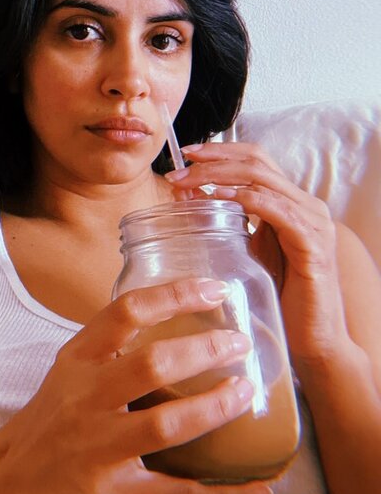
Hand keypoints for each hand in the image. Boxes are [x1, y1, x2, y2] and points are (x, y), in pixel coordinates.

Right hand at [0, 281, 271, 493]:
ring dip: (215, 408)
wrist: (7, 485)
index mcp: (77, 361)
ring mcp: (99, 451)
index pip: (126, 313)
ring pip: (165, 426)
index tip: (215, 289)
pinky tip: (262, 491)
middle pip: (150, 366)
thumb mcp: (70, 368)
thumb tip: (180, 307)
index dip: (174, 295)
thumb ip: (114, 342)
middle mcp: (86, 401)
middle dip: (203, 351)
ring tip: (246, 392)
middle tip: (240, 343)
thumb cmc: (51, 418)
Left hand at [165, 141, 350, 371]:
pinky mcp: (313, 245)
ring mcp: (313, 223)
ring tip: (189, 183)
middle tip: (179, 169)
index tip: (186, 154)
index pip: (257, 160)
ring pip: (262, 180)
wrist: (315, 342)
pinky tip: (218, 200)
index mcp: (293, 203)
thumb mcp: (252, 252)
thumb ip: (231, 224)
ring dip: (219, 177)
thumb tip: (191, 197)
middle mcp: (307, 206)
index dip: (221, 151)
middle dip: (213, 161)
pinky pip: (277, 211)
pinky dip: (245, 200)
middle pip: (257, 163)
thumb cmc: (282, 299)